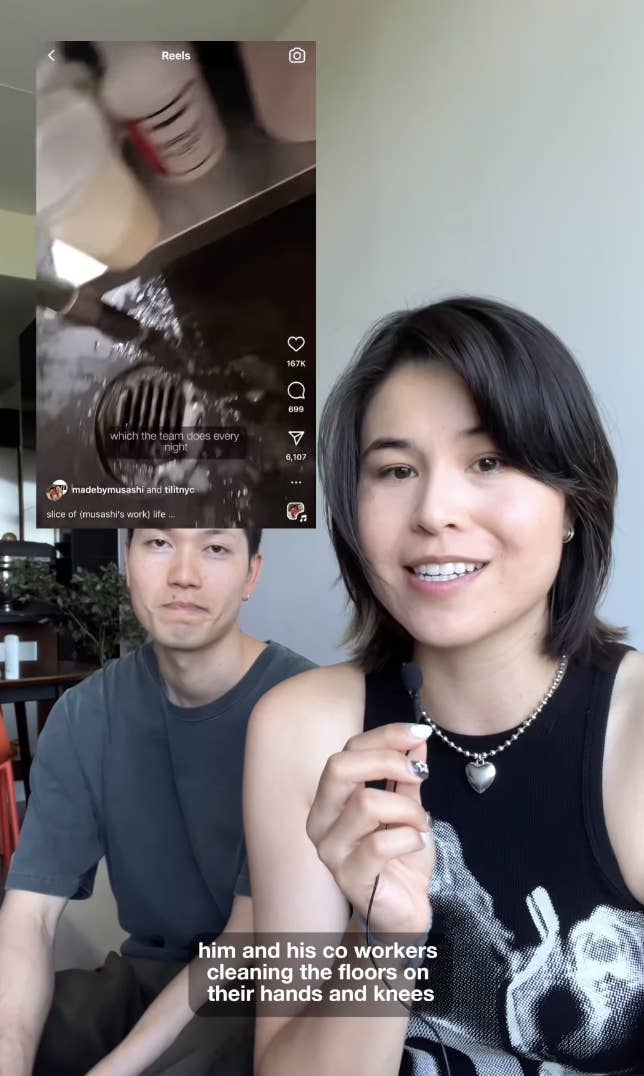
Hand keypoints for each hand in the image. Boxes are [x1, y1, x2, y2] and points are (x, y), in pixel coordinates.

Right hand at [306, 722, 433, 938]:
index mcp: (331, 797)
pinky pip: (379, 843)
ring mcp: (330, 849)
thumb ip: (406, 776)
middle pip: (340, 767)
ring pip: (365, 803)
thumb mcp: (406, 807)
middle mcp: (321, 819)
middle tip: (419, 774)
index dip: (386, 736)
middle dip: (387, 762)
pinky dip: (408, 837)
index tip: (420, 734)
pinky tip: (416, 843)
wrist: (406, 908)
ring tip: (421, 823)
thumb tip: (416, 739)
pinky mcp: (348, 877)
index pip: (349, 750)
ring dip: (407, 809)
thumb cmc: (400, 855)